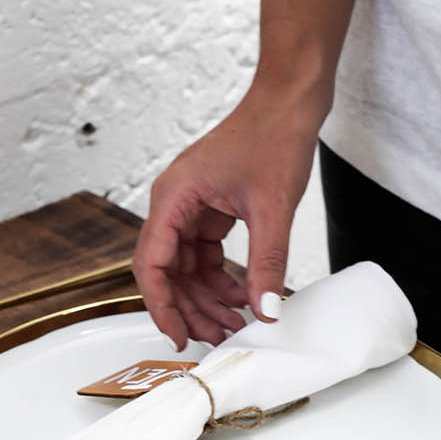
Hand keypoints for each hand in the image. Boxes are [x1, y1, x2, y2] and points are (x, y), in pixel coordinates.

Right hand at [133, 88, 318, 348]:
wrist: (288, 101)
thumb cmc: (273, 135)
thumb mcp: (273, 208)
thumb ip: (266, 263)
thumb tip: (265, 309)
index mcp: (174, 197)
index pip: (152, 264)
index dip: (162, 305)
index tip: (179, 335)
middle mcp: (174, 202)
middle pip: (167, 271)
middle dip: (189, 308)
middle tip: (216, 338)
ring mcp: (191, 206)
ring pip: (186, 267)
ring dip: (206, 298)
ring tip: (234, 324)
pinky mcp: (209, 208)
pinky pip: (204, 254)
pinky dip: (221, 278)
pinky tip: (243, 297)